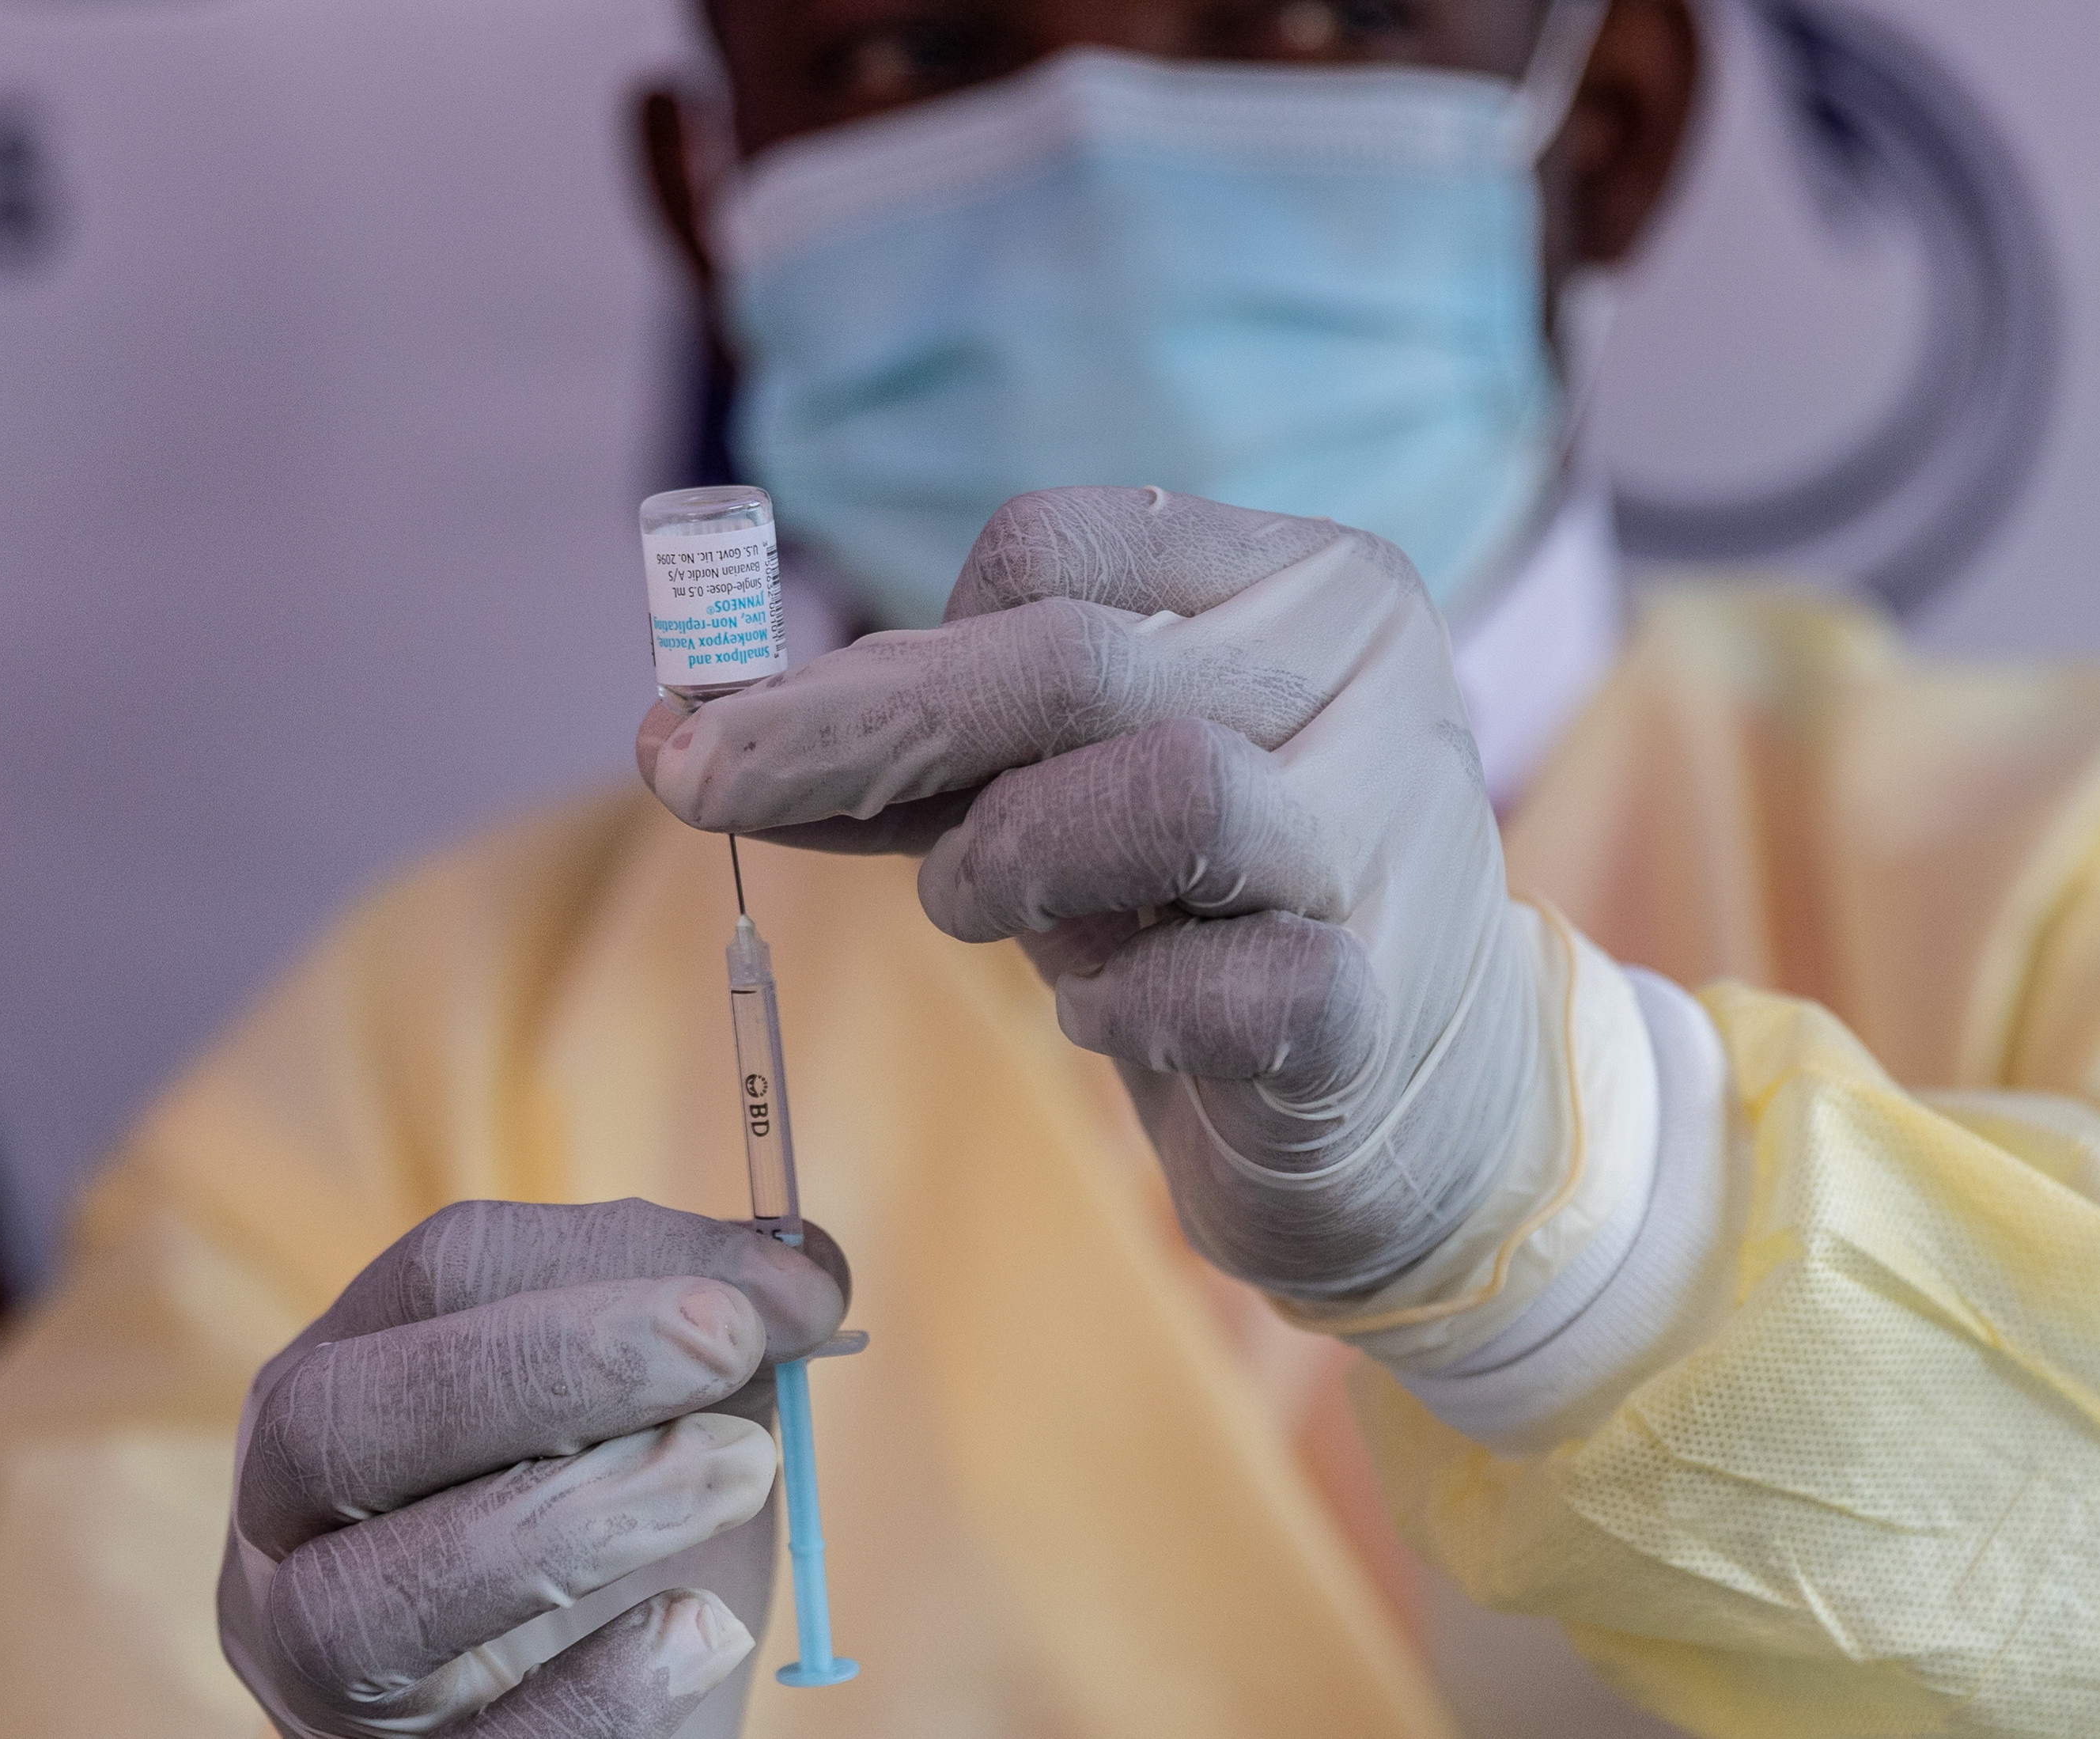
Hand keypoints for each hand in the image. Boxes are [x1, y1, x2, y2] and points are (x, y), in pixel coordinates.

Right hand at [219, 1198, 846, 1737]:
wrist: (606, 1713)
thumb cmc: (618, 1541)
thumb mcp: (657, 1419)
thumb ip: (707, 1343)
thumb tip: (798, 1284)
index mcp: (347, 1378)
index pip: (437, 1276)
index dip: (615, 1263)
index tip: (786, 1293)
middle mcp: (288, 1523)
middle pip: (339, 1420)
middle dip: (550, 1364)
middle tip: (729, 1347)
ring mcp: (315, 1674)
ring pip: (360, 1605)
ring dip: (573, 1519)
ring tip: (741, 1472)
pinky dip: (595, 1693)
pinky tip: (702, 1632)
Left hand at [641, 486, 1534, 1299]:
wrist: (1421, 1109)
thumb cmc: (1215, 916)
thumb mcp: (1063, 798)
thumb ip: (911, 751)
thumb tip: (678, 732)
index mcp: (1297, 580)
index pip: (1052, 548)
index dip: (899, 639)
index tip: (793, 730)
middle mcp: (1368, 673)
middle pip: (1076, 658)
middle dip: (856, 726)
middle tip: (691, 780)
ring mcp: (1390, 833)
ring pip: (1165, 790)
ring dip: (1010, 861)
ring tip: (980, 909)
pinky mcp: (1382, 1001)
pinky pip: (1213, 985)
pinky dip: (1117, 1007)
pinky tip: (1110, 1021)